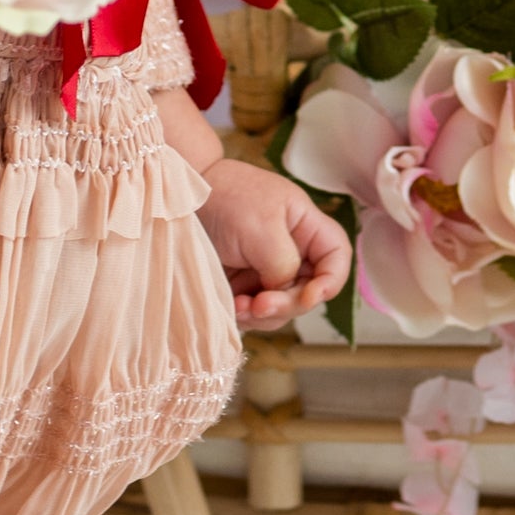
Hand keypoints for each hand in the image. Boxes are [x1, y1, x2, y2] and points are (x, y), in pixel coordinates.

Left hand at [196, 157, 349, 331]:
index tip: (311, 296)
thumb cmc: (224, 199)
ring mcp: (267, 270)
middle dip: (288, 304)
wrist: (178, 201)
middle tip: (260, 305)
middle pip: (310, 291)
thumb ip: (284, 263)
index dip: (331, 281)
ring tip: (238, 306)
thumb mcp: (261, 227)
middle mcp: (292, 250)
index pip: (336, 256)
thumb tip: (285, 291)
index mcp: (305, 226)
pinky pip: (257, 312)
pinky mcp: (244, 286)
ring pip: (284, 308)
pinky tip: (231, 307)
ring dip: (264, 314)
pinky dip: (247, 316)